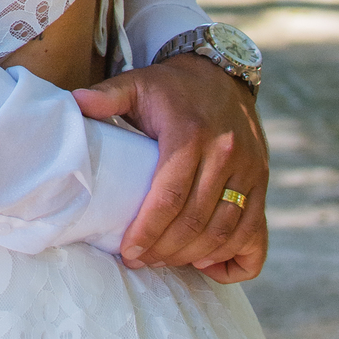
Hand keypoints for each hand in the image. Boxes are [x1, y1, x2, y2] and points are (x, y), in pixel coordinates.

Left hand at [74, 54, 267, 282]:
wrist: (222, 74)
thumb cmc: (171, 88)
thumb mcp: (137, 84)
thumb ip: (107, 96)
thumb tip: (75, 101)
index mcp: (190, 134)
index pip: (170, 196)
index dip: (148, 230)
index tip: (128, 252)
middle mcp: (226, 154)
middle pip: (197, 221)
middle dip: (166, 250)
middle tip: (141, 260)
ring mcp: (251, 171)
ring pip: (226, 232)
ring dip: (194, 256)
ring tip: (165, 261)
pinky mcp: (263, 183)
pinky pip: (256, 234)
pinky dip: (234, 258)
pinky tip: (208, 264)